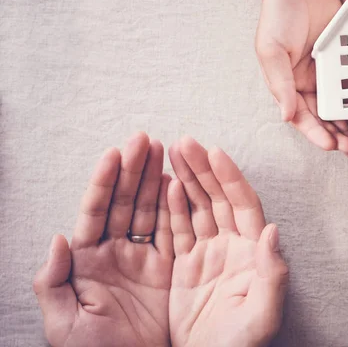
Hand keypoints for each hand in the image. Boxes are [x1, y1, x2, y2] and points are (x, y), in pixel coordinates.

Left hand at [33, 132, 172, 346]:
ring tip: (163, 151)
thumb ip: (53, 281)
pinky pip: (172, 232)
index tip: (115, 153)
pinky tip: (177, 184)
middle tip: (145, 139)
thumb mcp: (63, 324)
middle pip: (125, 202)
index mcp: (86, 261)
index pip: (95, 212)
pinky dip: (176, 209)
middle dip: (134, 169)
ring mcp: (142, 258)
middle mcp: (115, 252)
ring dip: (154, 180)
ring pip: (149, 210)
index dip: (105, 182)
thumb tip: (58, 238)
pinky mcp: (167, 268)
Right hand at [168, 136, 288, 346]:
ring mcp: (206, 254)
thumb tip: (273, 230)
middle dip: (203, 169)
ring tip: (172, 152)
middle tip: (185, 142)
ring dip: (186, 179)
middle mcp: (231, 246)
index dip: (230, 178)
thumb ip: (272, 274)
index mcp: (252, 252)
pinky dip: (170, 207)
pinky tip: (165, 186)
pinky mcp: (184, 266)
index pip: (243, 205)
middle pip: (217, 198)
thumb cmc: (241, 345)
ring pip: (196, 207)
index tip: (215, 153)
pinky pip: (177, 230)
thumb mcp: (262, 315)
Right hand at [256, 0, 347, 157]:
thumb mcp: (271, 50)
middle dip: (337, 135)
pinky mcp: (344, 60)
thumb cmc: (277, 16)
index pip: (302, 117)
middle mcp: (308, 84)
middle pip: (324, 117)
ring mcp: (328, 73)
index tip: (331, 145)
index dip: (316, 134)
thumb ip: (279, 83)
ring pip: (342, 105)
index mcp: (288, 86)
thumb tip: (287, 116)